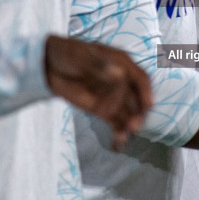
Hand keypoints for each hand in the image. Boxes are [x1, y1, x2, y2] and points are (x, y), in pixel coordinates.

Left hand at [45, 36, 151, 150]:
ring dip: (130, 126)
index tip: (148, 105)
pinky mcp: (104, 111)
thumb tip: (119, 75)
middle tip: (134, 126)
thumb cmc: (68, 53)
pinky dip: (119, 135)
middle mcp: (123, 82)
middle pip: (137, 99)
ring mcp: (114, 97)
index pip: (140, 78)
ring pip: (129, 114)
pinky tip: (117, 145)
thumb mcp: (82, 56)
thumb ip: (100, 66)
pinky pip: (116, 124)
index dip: (146, 91)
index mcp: (122, 64)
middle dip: (138, 113)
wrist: (50, 66)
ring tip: (124, 138)